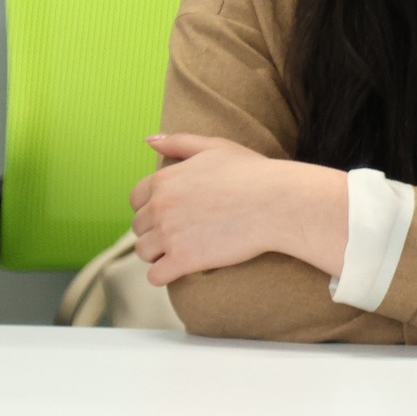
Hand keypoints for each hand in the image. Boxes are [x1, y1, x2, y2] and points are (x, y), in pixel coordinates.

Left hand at [129, 134, 348, 284]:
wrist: (279, 203)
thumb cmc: (254, 174)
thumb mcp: (216, 147)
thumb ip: (180, 142)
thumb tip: (149, 140)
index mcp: (165, 180)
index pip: (136, 199)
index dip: (153, 207)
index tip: (175, 213)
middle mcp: (161, 206)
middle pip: (139, 228)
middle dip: (157, 231)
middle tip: (186, 233)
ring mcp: (169, 234)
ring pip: (144, 252)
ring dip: (160, 254)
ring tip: (186, 250)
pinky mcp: (183, 260)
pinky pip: (156, 275)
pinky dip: (165, 274)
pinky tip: (183, 268)